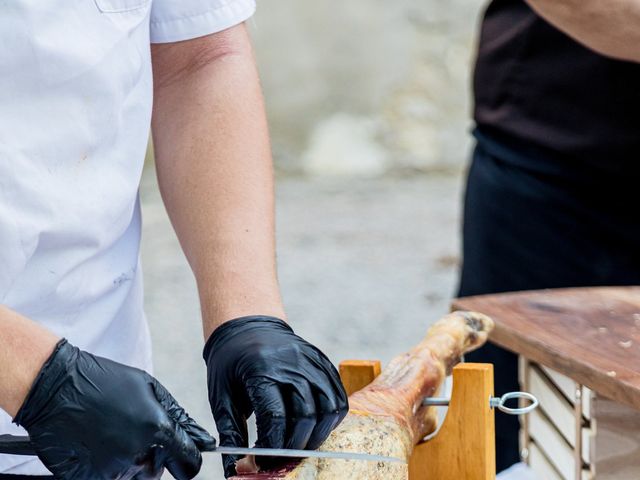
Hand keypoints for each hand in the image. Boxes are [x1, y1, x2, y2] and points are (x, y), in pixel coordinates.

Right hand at [14, 339, 214, 479]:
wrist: (54, 387)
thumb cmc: (102, 381)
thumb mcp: (148, 387)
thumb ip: (179, 417)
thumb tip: (205, 440)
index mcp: (157, 430)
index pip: (188, 464)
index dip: (187, 461)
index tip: (182, 457)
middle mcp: (137, 455)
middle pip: (157, 472)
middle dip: (152, 456)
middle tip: (132, 430)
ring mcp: (111, 470)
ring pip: (133, 477)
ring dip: (129, 461)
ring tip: (111, 433)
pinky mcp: (88, 479)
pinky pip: (108, 479)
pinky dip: (106, 466)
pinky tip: (96, 443)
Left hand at [203, 316, 348, 476]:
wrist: (247, 326)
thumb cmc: (231, 363)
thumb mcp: (221, 396)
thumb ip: (231, 433)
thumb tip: (235, 470)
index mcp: (261, 370)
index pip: (275, 417)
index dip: (271, 446)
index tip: (262, 461)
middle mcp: (291, 364)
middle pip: (306, 416)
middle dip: (295, 446)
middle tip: (281, 459)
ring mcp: (311, 361)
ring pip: (328, 408)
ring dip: (317, 435)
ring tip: (300, 445)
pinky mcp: (322, 362)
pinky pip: (338, 395)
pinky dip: (331, 418)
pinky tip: (314, 426)